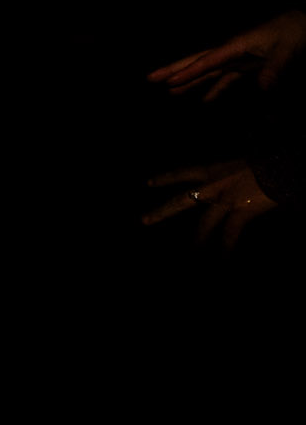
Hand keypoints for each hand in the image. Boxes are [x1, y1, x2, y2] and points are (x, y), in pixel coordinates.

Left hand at [143, 160, 276, 247]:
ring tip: (188, 255)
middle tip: (143, 221)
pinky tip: (222, 260)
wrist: (281, 166)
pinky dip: (227, 247)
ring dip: (197, 240)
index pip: (183, 173)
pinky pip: (230, 233)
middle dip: (162, 211)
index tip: (147, 182)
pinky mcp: (240, 211)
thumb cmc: (264, 164)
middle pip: (181, 201)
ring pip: (204, 223)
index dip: (165, 178)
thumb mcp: (239, 166)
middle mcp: (212, 185)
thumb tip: (228, 188)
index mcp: (212, 170)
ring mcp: (224, 200)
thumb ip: (229, 178)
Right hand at [146, 10, 304, 102]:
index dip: (188, 73)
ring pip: (207, 71)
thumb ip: (276, 68)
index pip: (208, 61)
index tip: (169, 82)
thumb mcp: (288, 48)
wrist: (301, 24)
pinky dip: (214, 89)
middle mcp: (231, 52)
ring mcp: (237, 58)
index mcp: (236, 45)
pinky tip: (205, 100)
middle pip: (197, 62)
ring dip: (190, 81)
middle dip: (174, 70)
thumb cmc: (294, 31)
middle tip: (150, 78)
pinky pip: (224, 78)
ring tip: (170, 92)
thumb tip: (264, 89)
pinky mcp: (246, 65)